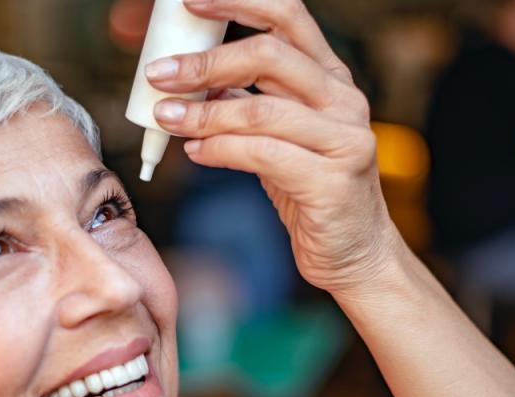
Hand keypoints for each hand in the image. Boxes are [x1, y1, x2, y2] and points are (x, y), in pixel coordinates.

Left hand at [147, 0, 401, 295]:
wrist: (355, 253)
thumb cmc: (312, 192)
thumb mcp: (282, 137)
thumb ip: (251, 103)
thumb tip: (197, 79)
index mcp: (330, 78)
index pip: (288, 17)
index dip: (238, 2)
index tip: (189, 3)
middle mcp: (344, 100)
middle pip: (270, 55)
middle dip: (206, 61)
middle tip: (159, 74)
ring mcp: (345, 139)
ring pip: (262, 109)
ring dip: (204, 112)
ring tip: (167, 118)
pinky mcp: (334, 181)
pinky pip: (264, 154)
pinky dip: (221, 150)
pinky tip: (195, 154)